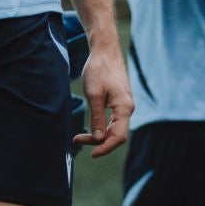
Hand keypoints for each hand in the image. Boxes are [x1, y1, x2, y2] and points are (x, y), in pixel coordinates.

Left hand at [75, 45, 132, 159]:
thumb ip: (97, 117)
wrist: (105, 51)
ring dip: (98, 135)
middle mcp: (127, 109)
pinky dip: (101, 127)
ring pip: (113, 129)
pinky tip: (89, 128)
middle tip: (77, 139)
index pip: (118, 136)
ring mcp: (124, 106)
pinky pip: (112, 121)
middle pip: (116, 135)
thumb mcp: (94, 94)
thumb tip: (98, 139)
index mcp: (124, 107)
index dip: (106, 148)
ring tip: (79, 137)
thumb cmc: (98, 69)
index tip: (92, 154)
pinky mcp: (119, 103)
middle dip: (98, 142)